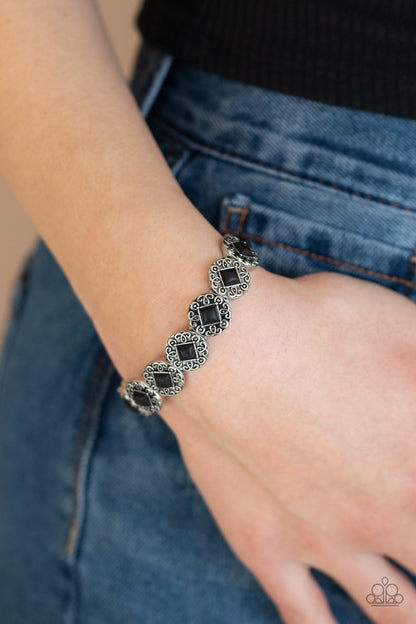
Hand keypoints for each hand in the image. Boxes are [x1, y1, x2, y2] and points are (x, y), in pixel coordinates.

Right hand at [160, 268, 415, 622]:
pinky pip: (303, 613)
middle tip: (415, 530)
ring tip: (414, 615)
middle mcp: (390, 514)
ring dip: (411, 616)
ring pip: (394, 610)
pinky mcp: (267, 547)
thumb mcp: (407, 328)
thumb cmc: (320, 325)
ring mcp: (327, 542)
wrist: (225, 345)